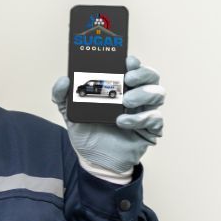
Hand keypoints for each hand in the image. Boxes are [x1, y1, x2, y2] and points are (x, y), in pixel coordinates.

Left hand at [52, 56, 164, 173]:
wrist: (94, 160)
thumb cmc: (87, 132)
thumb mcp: (70, 113)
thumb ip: (62, 96)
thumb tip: (64, 80)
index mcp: (119, 86)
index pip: (133, 67)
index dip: (134, 61)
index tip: (127, 60)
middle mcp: (136, 95)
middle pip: (151, 76)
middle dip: (143, 74)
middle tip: (128, 79)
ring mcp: (145, 111)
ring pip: (158, 93)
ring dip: (143, 94)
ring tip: (126, 102)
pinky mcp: (151, 129)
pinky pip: (156, 118)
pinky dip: (140, 118)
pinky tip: (123, 123)